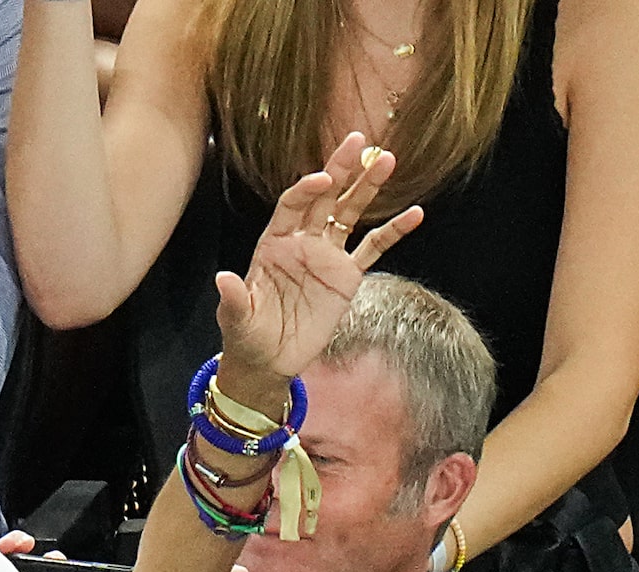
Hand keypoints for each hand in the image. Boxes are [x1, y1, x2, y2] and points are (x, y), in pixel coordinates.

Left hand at [215, 133, 420, 400]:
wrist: (269, 362)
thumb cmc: (247, 336)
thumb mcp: (237, 318)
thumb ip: (234, 298)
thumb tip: (223, 279)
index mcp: (273, 244)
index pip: (292, 206)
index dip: (307, 190)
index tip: (323, 180)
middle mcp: (302, 242)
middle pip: (324, 198)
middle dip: (340, 169)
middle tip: (358, 142)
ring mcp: (326, 256)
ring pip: (350, 213)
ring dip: (367, 188)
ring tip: (387, 160)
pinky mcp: (347, 276)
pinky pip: (373, 248)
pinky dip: (393, 231)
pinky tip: (415, 214)